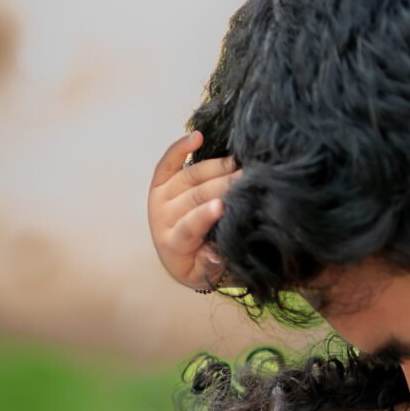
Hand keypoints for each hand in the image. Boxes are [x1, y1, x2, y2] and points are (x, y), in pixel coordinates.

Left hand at [147, 131, 237, 290]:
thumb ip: (212, 264)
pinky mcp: (160, 183)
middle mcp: (162, 218)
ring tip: (239, 162)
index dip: (204, 216)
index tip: (222, 205)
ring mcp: (160, 198)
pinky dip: (181, 147)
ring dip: (214, 167)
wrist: (177, 257)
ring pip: (188, 177)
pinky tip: (198, 137)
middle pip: (193, 197)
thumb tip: (216, 252)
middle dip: (222, 185)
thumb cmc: (199, 263)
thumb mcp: (206, 273)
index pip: (188, 227)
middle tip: (249, 176)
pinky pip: (169, 162)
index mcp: (173, 244)